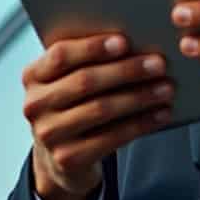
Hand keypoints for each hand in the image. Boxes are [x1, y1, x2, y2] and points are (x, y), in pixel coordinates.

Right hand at [21, 33, 172, 199]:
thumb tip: (137, 41)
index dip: (93, 47)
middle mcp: (34, 105)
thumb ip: (89, 61)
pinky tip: (160, 115)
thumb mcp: (69, 81)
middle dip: (126, 71)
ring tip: (166, 88)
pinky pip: (110, 138)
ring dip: (139, 97)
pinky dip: (140, 124)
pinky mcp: (67, 158)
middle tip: (159, 64)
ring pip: (101, 109)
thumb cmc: (74, 105)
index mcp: (33, 75)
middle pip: (85, 82)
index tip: (125, 41)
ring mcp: (48, 134)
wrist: (59, 158)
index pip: (61, 55)